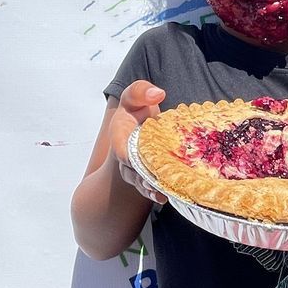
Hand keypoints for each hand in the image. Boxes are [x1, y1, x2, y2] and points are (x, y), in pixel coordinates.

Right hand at [110, 81, 167, 203]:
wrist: (139, 128)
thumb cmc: (136, 111)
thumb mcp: (135, 96)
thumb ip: (141, 91)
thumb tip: (158, 93)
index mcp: (120, 137)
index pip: (122, 151)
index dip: (131, 158)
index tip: (141, 159)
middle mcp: (125, 157)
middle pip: (133, 171)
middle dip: (144, 178)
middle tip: (158, 182)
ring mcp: (135, 170)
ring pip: (141, 183)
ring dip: (151, 189)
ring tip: (163, 192)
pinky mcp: (147, 178)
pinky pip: (149, 190)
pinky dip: (157, 194)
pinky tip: (167, 196)